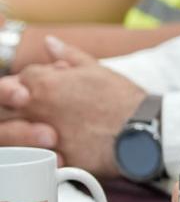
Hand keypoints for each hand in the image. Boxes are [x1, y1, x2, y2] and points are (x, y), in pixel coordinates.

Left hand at [0, 37, 142, 176]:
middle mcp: (34, 108)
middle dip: (17, 107)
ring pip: (9, 134)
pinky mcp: (49, 159)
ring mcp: (38, 135)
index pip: (17, 79)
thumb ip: (67, 55)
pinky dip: (36, 154)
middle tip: (42, 111)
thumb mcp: (97, 70)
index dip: (30, 84)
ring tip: (48, 131)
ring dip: (22, 131)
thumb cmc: (123, 100)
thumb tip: (50, 43)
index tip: (44, 90)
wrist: (143, 131)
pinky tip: (54, 151)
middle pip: (3, 107)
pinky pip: (29, 158)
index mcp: (42, 83)